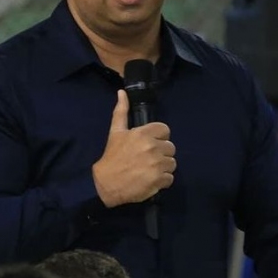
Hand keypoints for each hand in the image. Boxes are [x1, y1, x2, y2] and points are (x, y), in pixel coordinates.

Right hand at [92, 89, 175, 207]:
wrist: (106, 184)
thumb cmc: (112, 157)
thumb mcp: (115, 132)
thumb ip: (121, 112)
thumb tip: (122, 92)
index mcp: (143, 134)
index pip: (165, 130)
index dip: (158, 137)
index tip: (149, 144)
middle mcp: (152, 148)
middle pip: (170, 147)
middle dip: (161, 153)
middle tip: (148, 159)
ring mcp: (157, 165)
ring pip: (172, 163)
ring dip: (163, 167)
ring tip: (150, 170)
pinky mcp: (159, 180)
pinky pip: (170, 178)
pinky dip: (162, 180)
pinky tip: (151, 180)